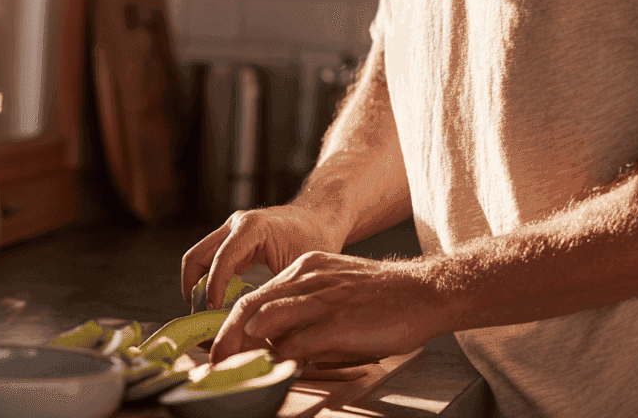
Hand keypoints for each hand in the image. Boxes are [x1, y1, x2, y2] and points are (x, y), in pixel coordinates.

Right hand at [181, 205, 346, 310]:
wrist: (319, 218)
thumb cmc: (315, 240)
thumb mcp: (300, 269)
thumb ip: (277, 293)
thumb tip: (255, 326)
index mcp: (253, 228)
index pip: (222, 260)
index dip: (214, 290)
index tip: (214, 316)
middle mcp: (236, 224)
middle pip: (196, 257)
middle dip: (195, 291)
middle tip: (204, 321)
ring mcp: (230, 230)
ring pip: (197, 260)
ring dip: (198, 288)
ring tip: (209, 317)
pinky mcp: (231, 239)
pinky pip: (208, 261)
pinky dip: (207, 282)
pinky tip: (220, 306)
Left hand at [208, 251, 445, 365]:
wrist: (423, 292)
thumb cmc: (383, 296)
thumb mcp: (337, 286)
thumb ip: (306, 305)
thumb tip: (277, 340)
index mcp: (307, 267)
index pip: (255, 295)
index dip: (231, 324)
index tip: (219, 348)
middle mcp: (308, 276)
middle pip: (250, 306)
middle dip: (225, 338)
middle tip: (214, 364)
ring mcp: (322, 297)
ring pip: (264, 319)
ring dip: (243, 348)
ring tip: (232, 369)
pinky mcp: (337, 321)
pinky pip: (295, 342)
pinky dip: (278, 359)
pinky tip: (273, 370)